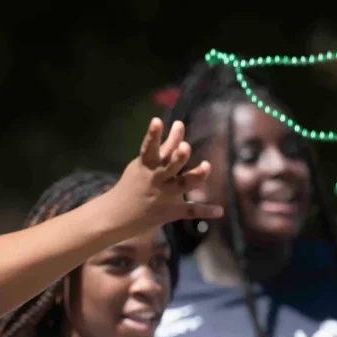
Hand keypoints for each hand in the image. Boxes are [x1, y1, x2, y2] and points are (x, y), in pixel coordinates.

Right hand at [107, 118, 222, 234]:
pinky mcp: (169, 212)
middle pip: (170, 165)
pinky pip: (189, 210)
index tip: (156, 120)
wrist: (116, 216)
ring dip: (195, 175)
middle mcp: (156, 179)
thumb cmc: (133, 185)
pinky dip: (205, 211)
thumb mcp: (144, 165)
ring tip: (206, 166)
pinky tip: (220, 211)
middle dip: (177, 157)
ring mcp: (164, 196)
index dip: (153, 134)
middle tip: (185, 147)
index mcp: (147, 165)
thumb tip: (179, 126)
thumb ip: (164, 148)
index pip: (150, 147)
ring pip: (183, 184)